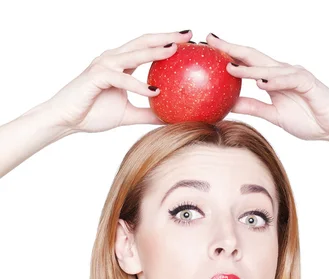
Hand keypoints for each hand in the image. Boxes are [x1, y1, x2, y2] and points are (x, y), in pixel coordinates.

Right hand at [46, 30, 192, 132]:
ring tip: (174, 50)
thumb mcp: (127, 115)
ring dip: (154, 51)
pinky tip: (155, 91)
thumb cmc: (92, 114)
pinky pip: (122, 78)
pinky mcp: (96, 76)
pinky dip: (138, 84)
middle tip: (188, 35)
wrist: (66, 120)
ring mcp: (104, 65)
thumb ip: (147, 114)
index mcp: (120, 64)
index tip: (188, 40)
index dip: (166, 41)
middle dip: (166, 36)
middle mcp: (113, 59)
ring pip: (133, 54)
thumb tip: (169, 119)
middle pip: (143, 42)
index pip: (147, 47)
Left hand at [205, 33, 328, 140]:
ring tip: (229, 67)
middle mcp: (281, 72)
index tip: (208, 48)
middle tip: (211, 41)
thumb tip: (229, 105)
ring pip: (268, 68)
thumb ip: (253, 108)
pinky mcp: (308, 82)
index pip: (246, 62)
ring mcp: (295, 75)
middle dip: (232, 48)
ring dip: (249, 68)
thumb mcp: (273, 116)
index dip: (228, 54)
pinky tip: (261, 84)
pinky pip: (289, 80)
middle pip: (253, 57)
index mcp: (272, 79)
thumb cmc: (308, 119)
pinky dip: (275, 81)